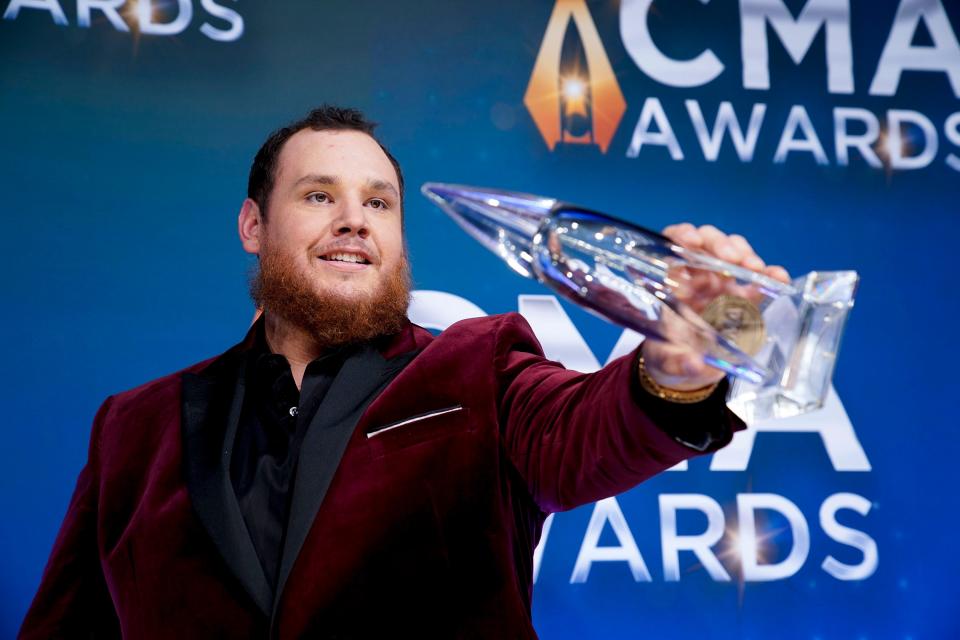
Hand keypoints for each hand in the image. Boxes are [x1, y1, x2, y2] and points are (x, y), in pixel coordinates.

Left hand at [640, 223, 790, 391]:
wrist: (689, 372)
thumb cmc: (670, 356)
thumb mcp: (668, 362)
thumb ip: (678, 362)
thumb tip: (694, 363)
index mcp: (671, 283)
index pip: (672, 245)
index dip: (681, 236)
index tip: (691, 242)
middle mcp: (696, 277)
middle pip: (707, 243)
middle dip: (720, 243)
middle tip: (731, 257)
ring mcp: (722, 285)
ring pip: (734, 254)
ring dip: (745, 254)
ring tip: (753, 268)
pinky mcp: (744, 299)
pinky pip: (760, 281)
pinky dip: (771, 275)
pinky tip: (779, 277)